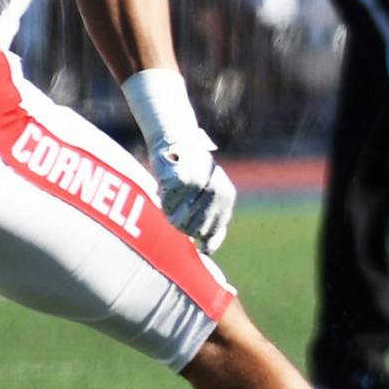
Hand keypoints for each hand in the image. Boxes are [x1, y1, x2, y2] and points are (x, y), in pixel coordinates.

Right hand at [121, 69, 234, 253]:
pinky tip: (164, 186)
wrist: (176, 137)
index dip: (202, 238)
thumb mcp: (206, 193)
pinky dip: (162, 199)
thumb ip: (209, 218)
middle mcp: (217, 192)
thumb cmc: (189, 168)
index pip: (214, 231)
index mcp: (226, 195)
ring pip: (179, 221)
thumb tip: (207, 251)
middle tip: (175, 208)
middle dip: (182, 224)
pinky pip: (167, 205)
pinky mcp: (182, 181)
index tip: (194, 241)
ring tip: (171, 196)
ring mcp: (200, 187)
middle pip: (195, 230)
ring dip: (171, 212)